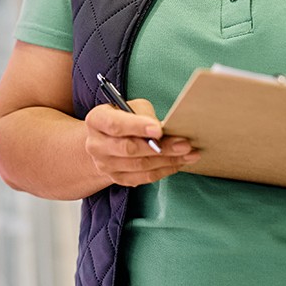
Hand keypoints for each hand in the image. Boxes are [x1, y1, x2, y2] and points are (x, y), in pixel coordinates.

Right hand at [84, 99, 198, 186]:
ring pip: (139, 166)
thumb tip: (162, 131)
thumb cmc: (124, 117)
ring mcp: (105, 165)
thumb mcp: (131, 107)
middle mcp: (96, 145)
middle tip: (185, 144)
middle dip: (160, 147)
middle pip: (129, 149)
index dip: (138, 127)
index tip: (159, 129)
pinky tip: (178, 163)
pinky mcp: (117, 178)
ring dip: (168, 161)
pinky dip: (163, 171)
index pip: (116, 125)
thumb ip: (144, 115)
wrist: (107, 139)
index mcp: (97, 120)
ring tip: (189, 154)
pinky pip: (143, 178)